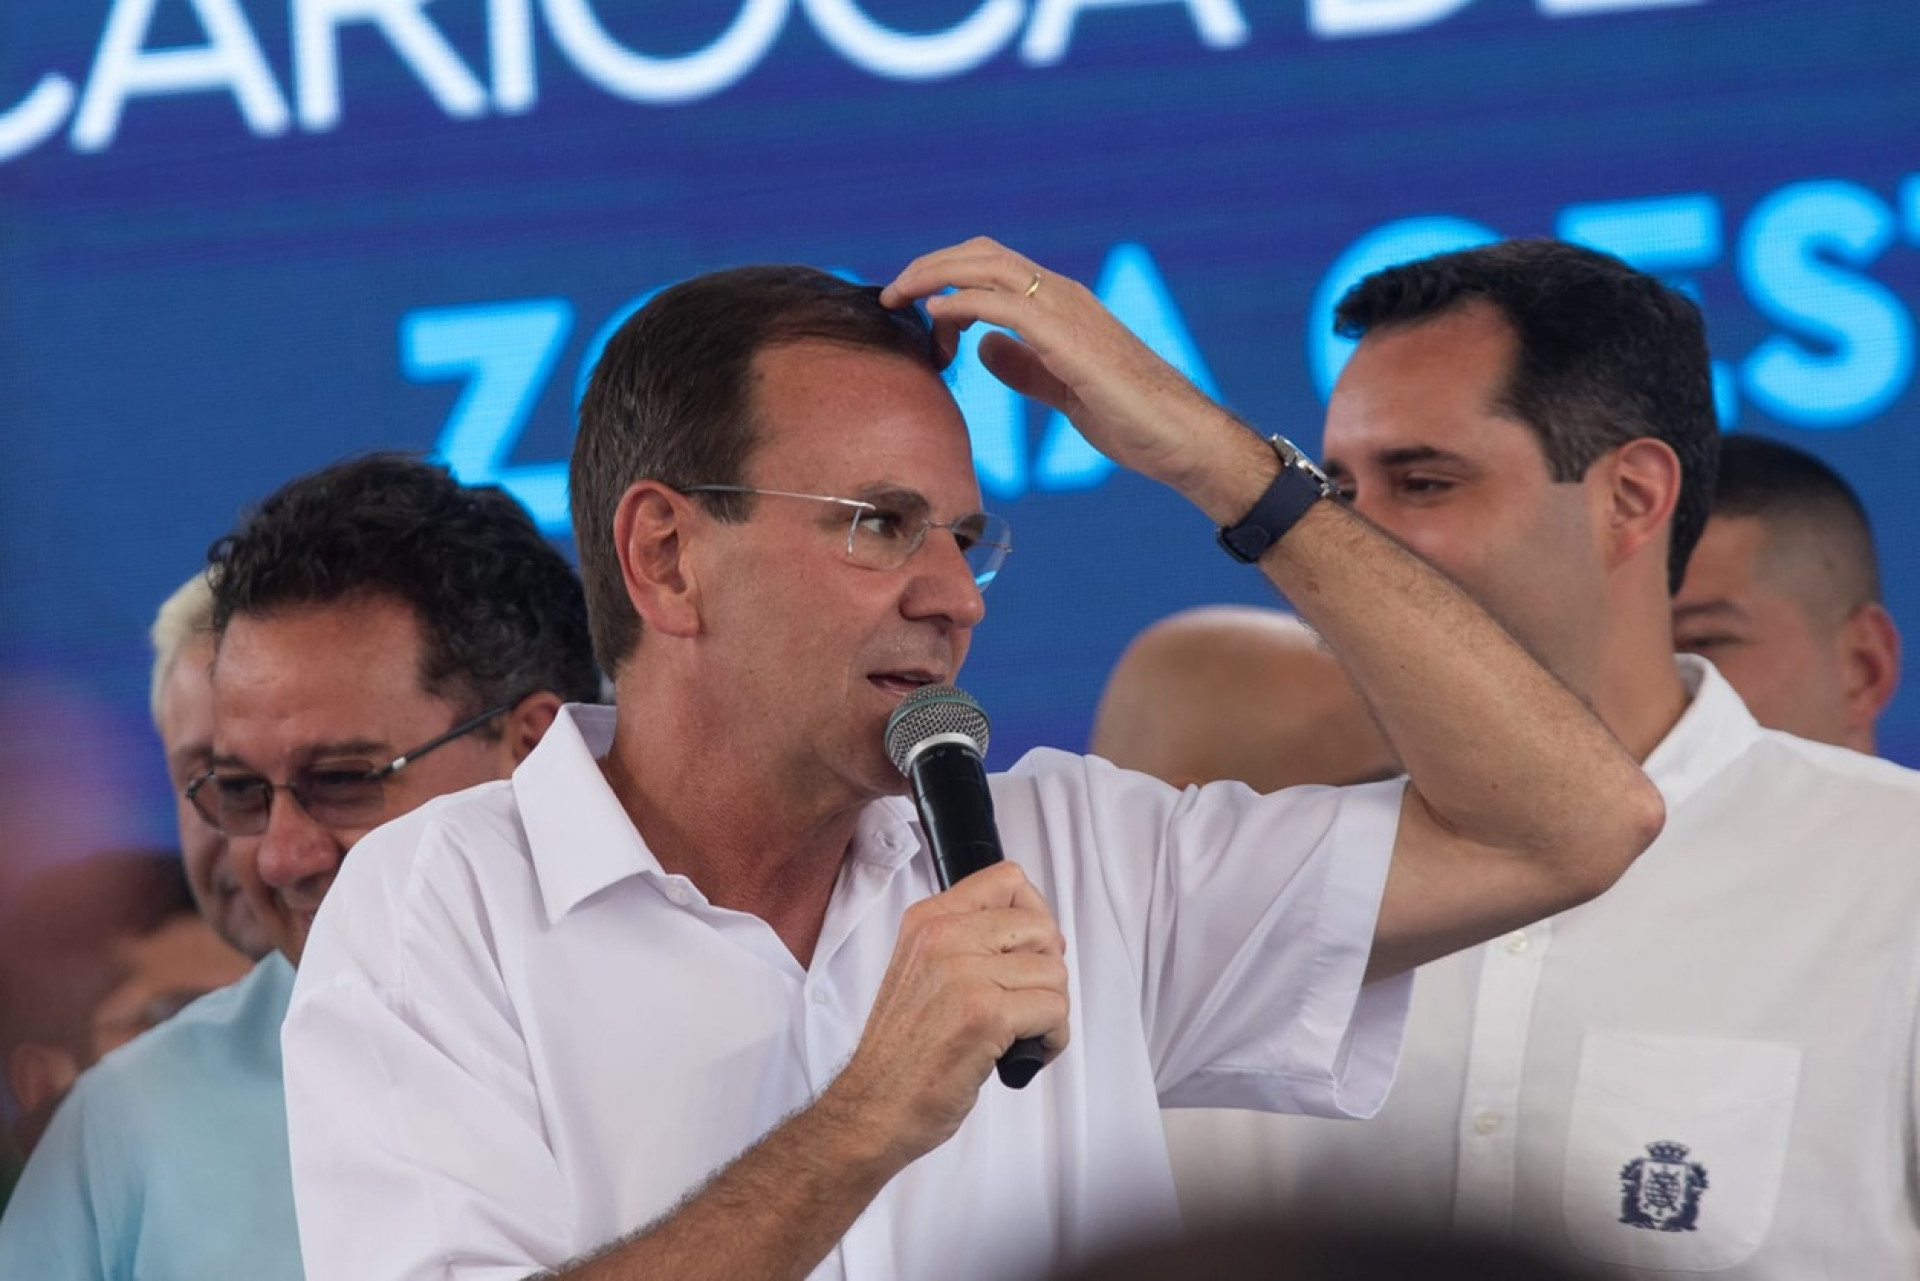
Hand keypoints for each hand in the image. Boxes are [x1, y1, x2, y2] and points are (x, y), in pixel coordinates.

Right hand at [825, 861, 1068, 1164]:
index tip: (1030, 950)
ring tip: (1021, 1033)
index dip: (1035, 915)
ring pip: (1054, 972)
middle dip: (1048, 969)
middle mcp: (943, 937)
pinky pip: (1055, 1010)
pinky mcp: (985, 1015)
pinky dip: (1052, 1039)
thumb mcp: (921, 969)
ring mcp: (964, 974)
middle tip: (1027, 1001)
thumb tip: (1036, 934)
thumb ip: (966, 941)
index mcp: (928, 920)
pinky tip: (1023, 1053)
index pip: (1008, 879)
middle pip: (1041, 927)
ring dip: (1051, 1010)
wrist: (873, 1106)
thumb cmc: (901, 1052)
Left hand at [881, 237, 1245, 498]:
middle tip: (892, 297)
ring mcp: (1067, 311)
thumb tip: (982, 349)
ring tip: (900, 300)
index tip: (915, 310)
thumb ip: (1023, 366)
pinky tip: (939, 322)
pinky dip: (963, 305)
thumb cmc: (1130, 417)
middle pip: (982, 254)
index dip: (947, 277)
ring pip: (987, 267)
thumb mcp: (1061, 389)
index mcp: (1059, 305)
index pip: (992, 266)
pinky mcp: (1068, 337)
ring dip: (935, 277)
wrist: (1179, 436)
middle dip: (929, 267)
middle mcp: (1061, 296)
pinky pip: (1003, 304)